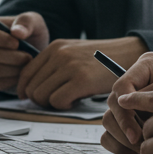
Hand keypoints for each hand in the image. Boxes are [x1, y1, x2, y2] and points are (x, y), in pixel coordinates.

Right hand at [0, 12, 49, 91]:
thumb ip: (26, 21)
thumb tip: (16, 32)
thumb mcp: (34, 22)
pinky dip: (12, 80)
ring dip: (13, 69)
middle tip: (28, 57)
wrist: (33, 54)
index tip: (17, 43)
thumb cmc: (31, 35)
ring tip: (26, 65)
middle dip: (12, 57)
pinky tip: (21, 74)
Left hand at [16, 36, 147, 108]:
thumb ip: (52, 65)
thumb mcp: (72, 53)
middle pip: (31, 88)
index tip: (30, 98)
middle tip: (56, 99)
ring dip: (53, 103)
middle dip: (40, 99)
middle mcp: (59, 55)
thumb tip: (29, 88)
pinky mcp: (81, 80)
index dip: (25, 90)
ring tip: (68, 97)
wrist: (127, 55)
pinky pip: (58, 102)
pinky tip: (76, 99)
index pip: (25, 73)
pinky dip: (65, 105)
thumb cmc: (99, 59)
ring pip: (42, 96)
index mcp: (54, 47)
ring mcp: (70, 66)